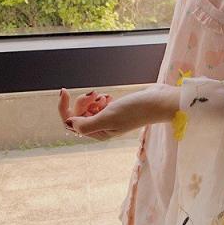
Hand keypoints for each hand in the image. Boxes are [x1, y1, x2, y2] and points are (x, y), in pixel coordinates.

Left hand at [58, 84, 180, 140]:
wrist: (158, 101)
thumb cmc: (136, 110)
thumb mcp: (109, 118)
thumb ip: (86, 124)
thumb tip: (70, 124)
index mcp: (98, 134)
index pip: (71, 123)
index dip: (64, 107)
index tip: (64, 91)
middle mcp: (102, 129)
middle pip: (78, 115)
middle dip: (82, 102)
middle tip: (95, 94)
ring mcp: (109, 120)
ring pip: (88, 109)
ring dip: (92, 100)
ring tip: (105, 97)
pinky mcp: (115, 111)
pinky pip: (98, 105)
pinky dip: (100, 99)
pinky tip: (109, 97)